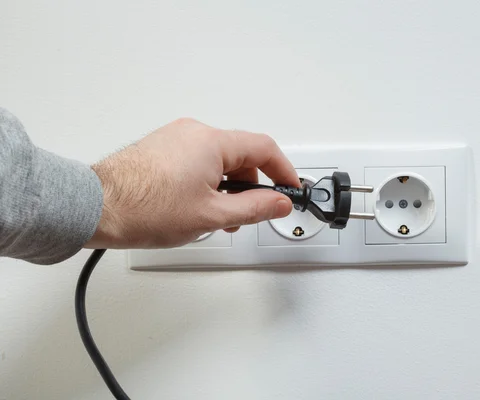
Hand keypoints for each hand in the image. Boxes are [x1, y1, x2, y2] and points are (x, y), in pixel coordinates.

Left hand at [85, 118, 299, 248]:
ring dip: (227, 187)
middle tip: (249, 214)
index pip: (264, 148)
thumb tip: (279, 202)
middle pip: (240, 155)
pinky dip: (207, 182)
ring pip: (218, 160)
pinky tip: (197, 206)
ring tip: (217, 218)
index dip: (283, 170)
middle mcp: (193, 132)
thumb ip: (254, 207)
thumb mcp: (212, 215)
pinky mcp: (161, 148)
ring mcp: (175, 138)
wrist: (95, 208)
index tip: (290, 188)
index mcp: (211, 142)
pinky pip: (197, 161)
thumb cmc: (144, 208)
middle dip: (250, 186)